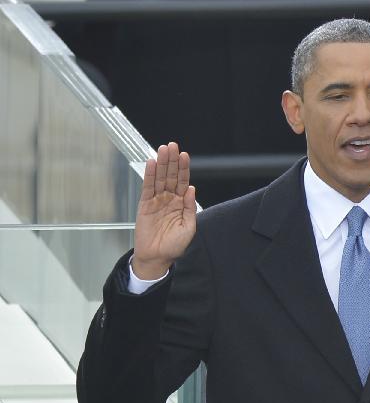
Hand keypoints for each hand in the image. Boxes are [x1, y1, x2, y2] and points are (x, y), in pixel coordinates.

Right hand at [133, 142, 196, 279]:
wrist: (157, 257)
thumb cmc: (174, 245)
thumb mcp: (188, 227)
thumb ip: (190, 208)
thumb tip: (192, 189)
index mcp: (181, 204)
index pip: (183, 182)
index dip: (184, 169)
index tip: (184, 155)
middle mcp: (169, 199)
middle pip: (171, 176)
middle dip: (172, 161)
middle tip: (172, 145)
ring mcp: (157, 201)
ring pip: (159, 178)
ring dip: (161, 164)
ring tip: (163, 149)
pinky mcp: (145, 205)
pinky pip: (147, 187)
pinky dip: (149, 175)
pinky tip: (151, 164)